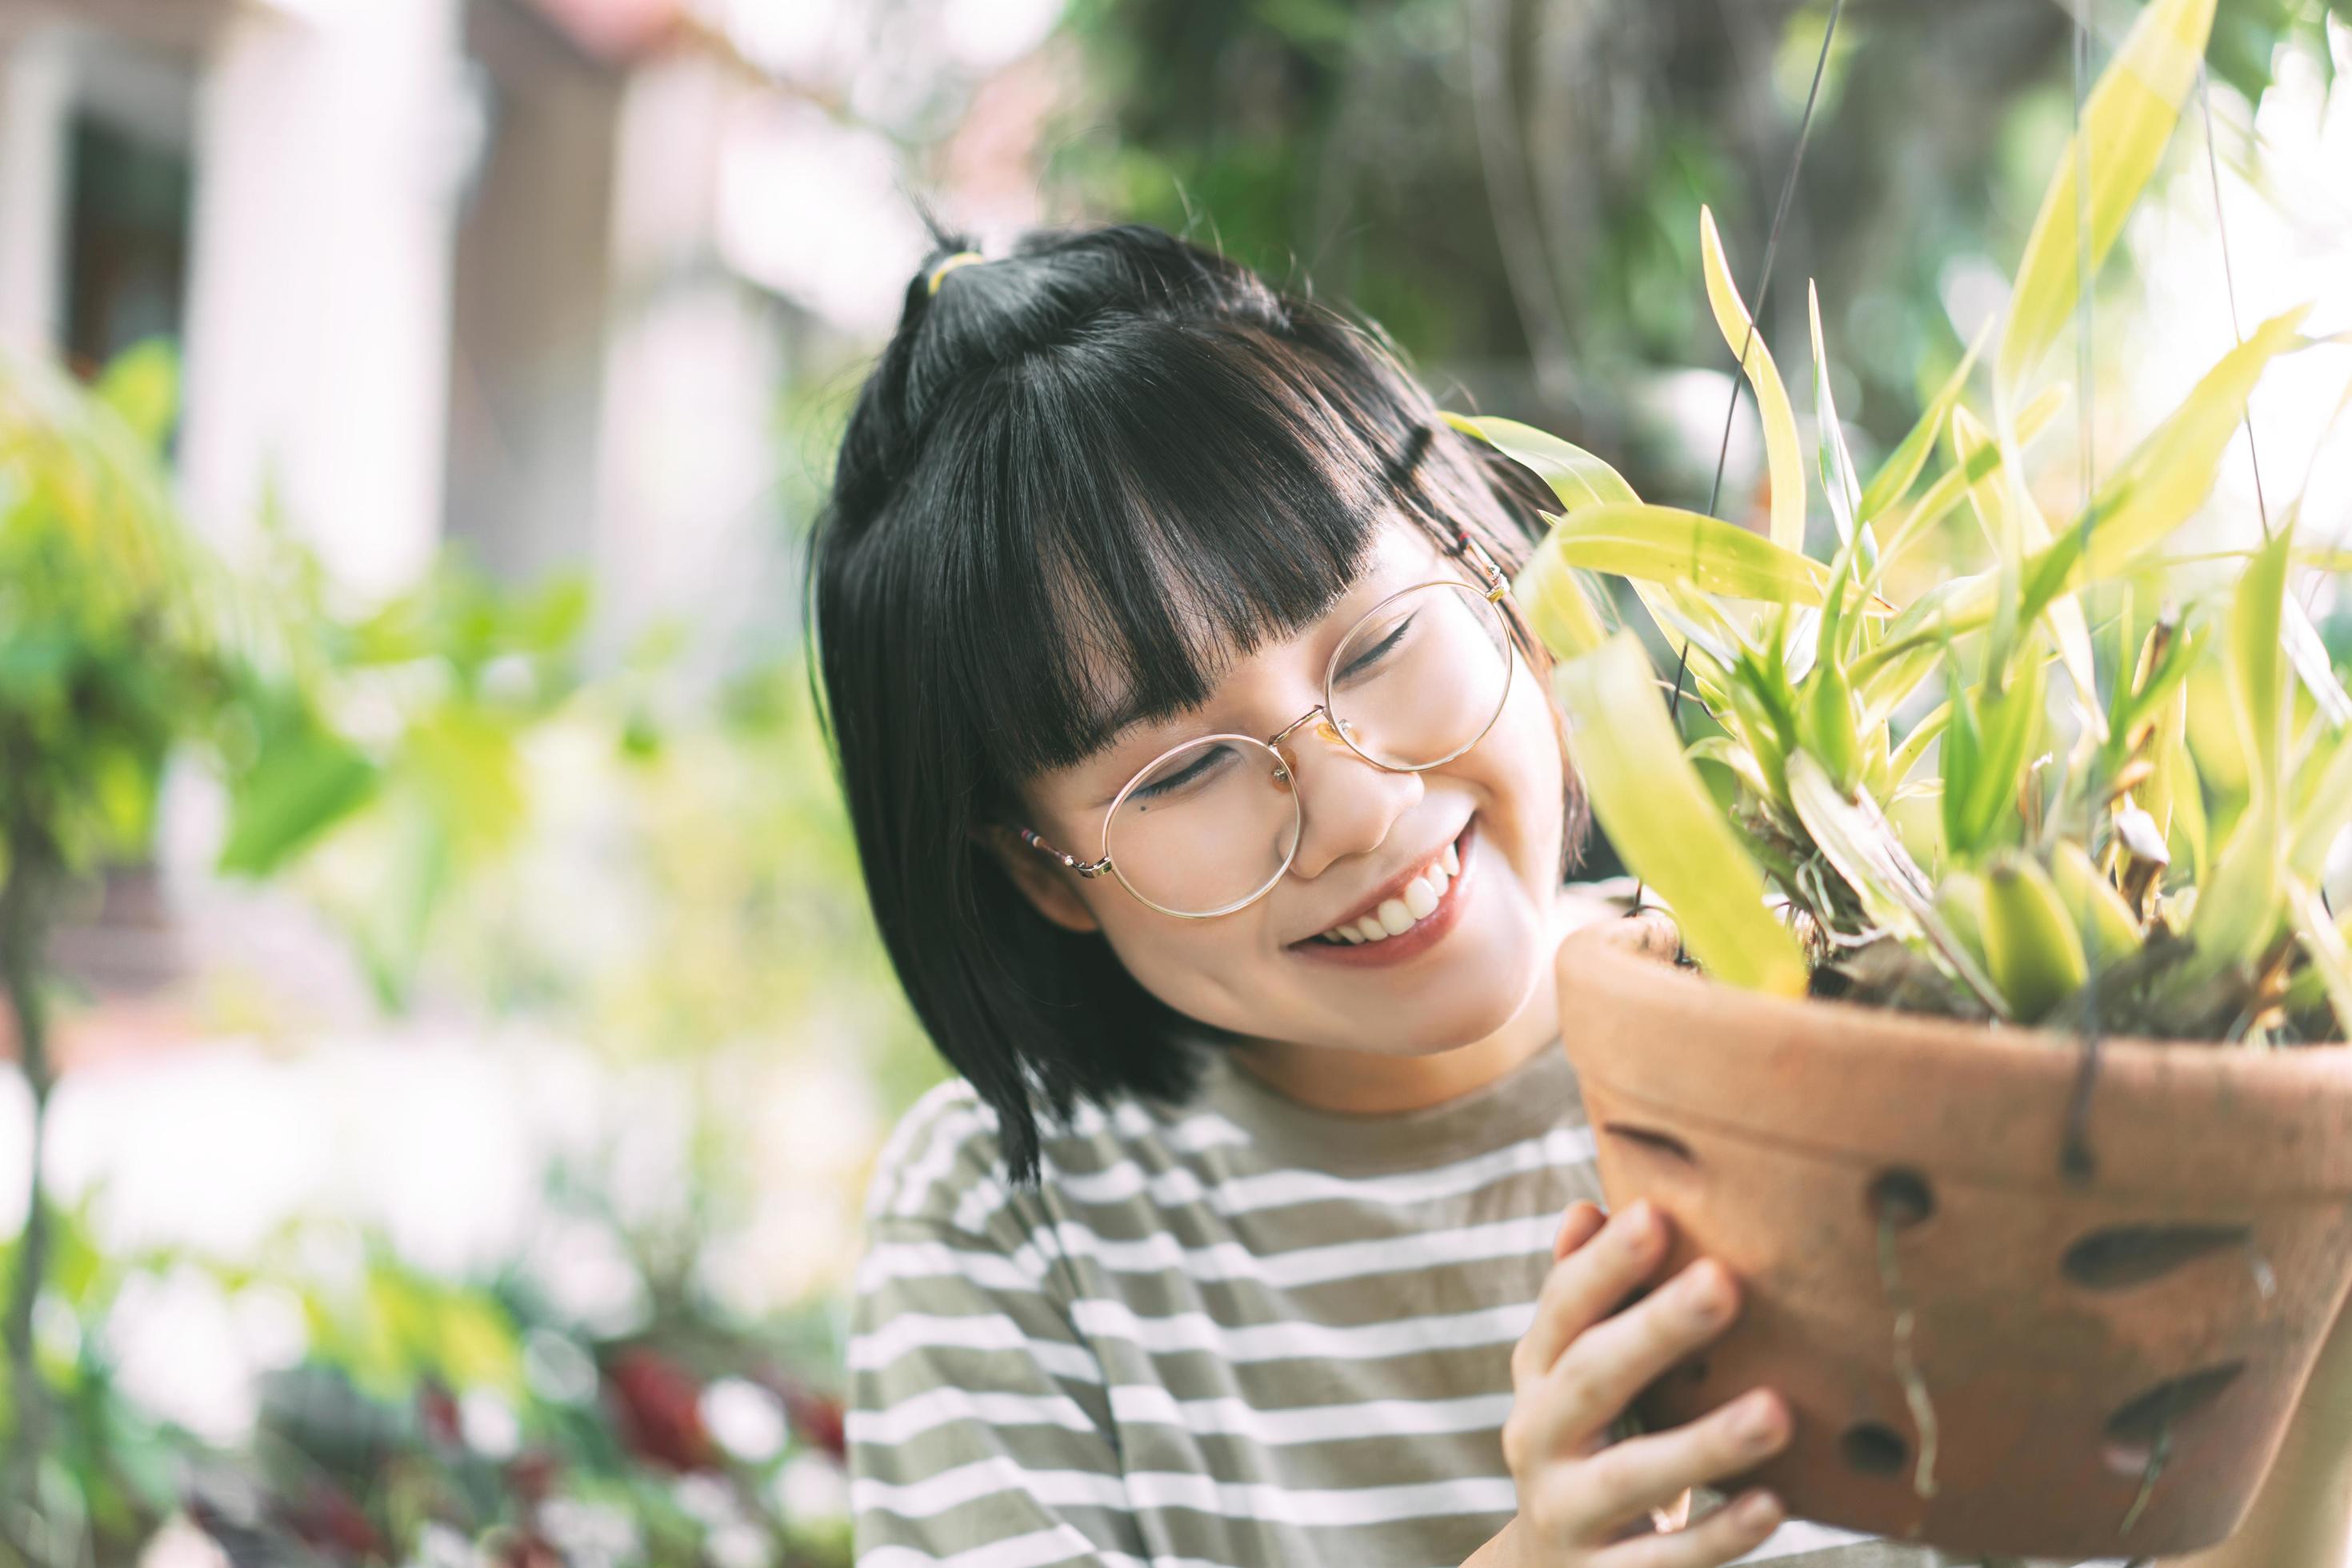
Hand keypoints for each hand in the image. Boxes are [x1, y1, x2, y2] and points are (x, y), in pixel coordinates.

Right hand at [1497, 1199, 1789, 1565]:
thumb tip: (1587, 1207)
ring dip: (1704, 1443)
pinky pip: (1663, 1562)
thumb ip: (1584, 1299)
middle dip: (1655, 1331)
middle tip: (1724, 1283)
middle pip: (1590, 1378)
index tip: (1656, 1214)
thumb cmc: (1588, 1442)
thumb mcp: (1573, 1373)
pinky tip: (1775, 1506)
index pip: (1563, 1310)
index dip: (1604, 1265)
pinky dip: (1719, 1536)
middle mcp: (1538, 1437)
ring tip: (1777, 1412)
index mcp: (1536, 1374)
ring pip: (1630, 1475)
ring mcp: (1566, 1513)